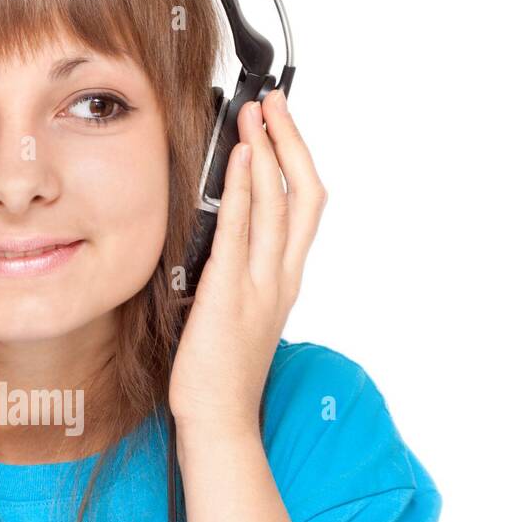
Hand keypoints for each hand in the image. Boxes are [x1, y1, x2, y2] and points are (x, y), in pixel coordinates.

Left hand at [168, 89, 326, 436]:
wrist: (218, 419)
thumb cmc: (220, 371)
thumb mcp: (236, 309)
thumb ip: (236, 270)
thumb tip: (218, 232)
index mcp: (284, 279)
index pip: (304, 206)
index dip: (296, 159)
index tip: (279, 124)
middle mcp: (282, 277)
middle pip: (304, 193)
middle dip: (290, 141)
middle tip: (273, 102)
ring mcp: (260, 285)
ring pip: (278, 203)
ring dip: (266, 150)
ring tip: (254, 114)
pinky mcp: (229, 293)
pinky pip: (240, 230)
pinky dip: (243, 188)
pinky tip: (238, 159)